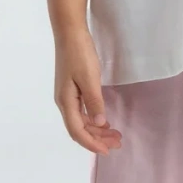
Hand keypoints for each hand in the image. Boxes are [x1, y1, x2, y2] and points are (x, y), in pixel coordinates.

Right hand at [54, 27, 121, 154]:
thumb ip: (94, 102)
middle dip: (97, 138)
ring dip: (97, 129)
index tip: (107, 151)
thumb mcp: (90, 78)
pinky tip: (104, 120)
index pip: (77, 131)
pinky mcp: (71, 89)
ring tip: (115, 134)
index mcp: (66, 102)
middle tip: (118, 143)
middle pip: (79, 129)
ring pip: (81, 121)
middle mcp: (64, 102)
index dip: (92, 143)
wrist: (69, 32)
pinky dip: (93, 119)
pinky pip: (82, 111)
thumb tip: (98, 124)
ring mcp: (67, 96)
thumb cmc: (80, 53)